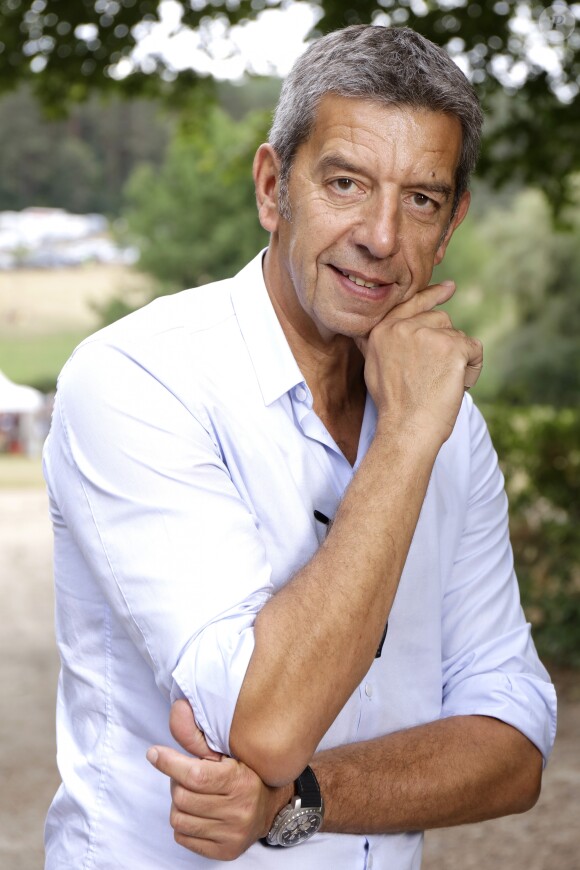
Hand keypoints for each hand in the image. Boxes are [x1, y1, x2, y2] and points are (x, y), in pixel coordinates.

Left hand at [147, 701, 289, 859]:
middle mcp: (238, 810)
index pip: (195, 775)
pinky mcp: (224, 852)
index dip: (169, 763)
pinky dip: (183, 824)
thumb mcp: (228, 755)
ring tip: (192, 795)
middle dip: (176, 783)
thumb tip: (176, 712)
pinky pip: (183, 837)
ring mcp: (231, 834)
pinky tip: (197, 813)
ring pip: (179, 819)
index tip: (154, 753)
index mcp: (239, 781)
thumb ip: (200, 742)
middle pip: (182, 797)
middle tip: (185, 776)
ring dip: (179, 804)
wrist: (271, 808)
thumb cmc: (244, 775)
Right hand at [357, 280, 482, 443]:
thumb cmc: (394, 406)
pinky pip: (474, 350)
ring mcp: (429, 335)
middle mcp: (403, 327)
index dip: (432, 296)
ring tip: (442, 384)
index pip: (410, 303)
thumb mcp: (373, 367)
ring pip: (458, 336)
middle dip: (445, 345)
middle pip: (440, 320)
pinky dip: (472, 369)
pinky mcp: (453, 347)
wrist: (407, 428)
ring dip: (458, 359)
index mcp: (383, 330)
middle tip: (434, 376)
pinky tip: (457, 385)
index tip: (448, 288)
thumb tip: (378, 331)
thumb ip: (377, 343)